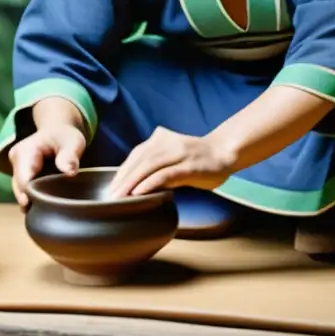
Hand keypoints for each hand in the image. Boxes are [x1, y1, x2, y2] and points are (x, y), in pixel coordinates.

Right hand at [8, 124, 85, 209]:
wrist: (58, 131)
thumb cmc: (65, 136)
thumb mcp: (72, 142)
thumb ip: (70, 156)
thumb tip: (69, 172)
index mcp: (26, 151)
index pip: (23, 179)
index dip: (28, 195)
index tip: (33, 206)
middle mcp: (17, 160)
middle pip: (19, 188)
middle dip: (30, 201)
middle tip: (44, 213)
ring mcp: (17, 168)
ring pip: (21, 191)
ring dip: (32, 201)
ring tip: (46, 211)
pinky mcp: (21, 175)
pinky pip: (25, 190)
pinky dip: (34, 198)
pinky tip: (45, 207)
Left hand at [107, 126, 234, 198]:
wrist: (224, 153)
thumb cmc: (196, 159)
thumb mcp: (171, 155)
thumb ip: (154, 162)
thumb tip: (132, 182)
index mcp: (160, 139)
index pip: (136, 155)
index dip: (122, 172)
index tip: (111, 187)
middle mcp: (167, 142)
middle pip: (139, 161)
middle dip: (123, 179)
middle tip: (110, 195)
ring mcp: (178, 153)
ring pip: (149, 166)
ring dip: (132, 182)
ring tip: (119, 196)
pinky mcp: (188, 166)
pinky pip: (165, 174)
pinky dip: (149, 183)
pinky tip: (138, 193)